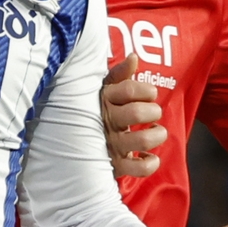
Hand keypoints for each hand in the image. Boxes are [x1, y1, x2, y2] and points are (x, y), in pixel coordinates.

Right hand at [103, 54, 166, 177]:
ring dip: (157, 135)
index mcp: (104, 100)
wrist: (70, 143)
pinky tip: (148, 156)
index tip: (150, 94)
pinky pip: (139, 168)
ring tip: (157, 132)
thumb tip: (133, 58)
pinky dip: (151, 163)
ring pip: (142, 140)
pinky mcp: (115, 165)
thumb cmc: (95, 111)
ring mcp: (111, 144)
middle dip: (153, 111)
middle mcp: (106, 122)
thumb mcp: (103, 89)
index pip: (128, 90)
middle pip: (137, 113)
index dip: (145, 90)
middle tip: (153, 112)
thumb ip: (119, 74)